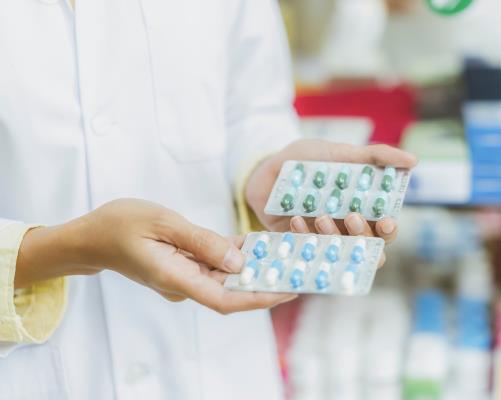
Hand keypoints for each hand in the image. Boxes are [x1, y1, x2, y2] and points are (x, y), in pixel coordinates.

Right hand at [15, 199, 295, 313]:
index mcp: (176, 278)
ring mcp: (184, 277)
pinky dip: (235, 256)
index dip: (260, 298)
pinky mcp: (184, 267)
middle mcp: (184, 284)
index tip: (289, 290)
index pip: (225, 299)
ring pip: (227, 277)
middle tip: (301, 266)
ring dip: (254, 267)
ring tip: (287, 252)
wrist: (92, 236)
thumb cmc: (121, 224)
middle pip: (232, 290)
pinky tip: (257, 243)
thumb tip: (238, 260)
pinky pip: (215, 265)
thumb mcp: (162, 222)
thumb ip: (201, 241)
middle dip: (267, 280)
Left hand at [245, 139, 416, 243]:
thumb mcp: (340, 152)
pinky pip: (307, 250)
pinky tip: (295, 219)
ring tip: (319, 216)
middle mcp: (345, 229)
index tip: (385, 220)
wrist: (265, 169)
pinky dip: (304, 236)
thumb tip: (413, 161)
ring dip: (333, 236)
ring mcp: (322, 239)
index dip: (388, 230)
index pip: (385, 229)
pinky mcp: (298, 244)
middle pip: (366, 247)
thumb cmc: (308, 160)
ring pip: (338, 252)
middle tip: (351, 216)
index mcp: (362, 210)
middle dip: (362, 235)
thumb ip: (375, 156)